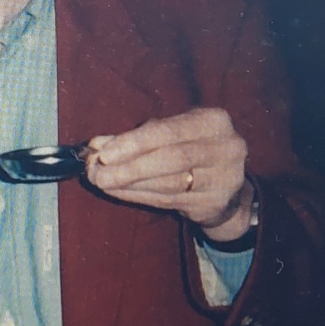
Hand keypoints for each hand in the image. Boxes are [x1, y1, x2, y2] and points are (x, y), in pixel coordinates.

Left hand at [86, 107, 254, 242]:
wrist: (228, 185)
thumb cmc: (190, 148)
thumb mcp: (169, 134)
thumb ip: (135, 137)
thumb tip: (96, 145)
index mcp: (213, 121)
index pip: (169, 131)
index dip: (134, 143)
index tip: (104, 153)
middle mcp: (226, 148)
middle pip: (171, 159)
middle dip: (130, 167)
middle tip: (98, 173)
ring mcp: (225, 179)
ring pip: (169, 184)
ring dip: (129, 184)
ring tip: (102, 181)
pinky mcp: (215, 204)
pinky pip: (169, 201)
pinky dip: (139, 196)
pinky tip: (119, 192)